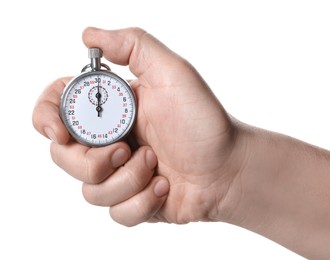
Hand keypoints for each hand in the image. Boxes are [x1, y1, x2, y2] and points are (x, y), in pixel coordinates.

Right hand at [32, 27, 241, 225]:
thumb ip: (132, 46)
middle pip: (64, 157)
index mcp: (111, 110)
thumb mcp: (172, 72)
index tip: (59, 131)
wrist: (228, 167)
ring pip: (91, 191)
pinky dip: (142, 202)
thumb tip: (87, 36)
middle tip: (126, 149)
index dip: (45, 118)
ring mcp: (119, 174)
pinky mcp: (132, 201)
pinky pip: (116, 213)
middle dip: (94, 160)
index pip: (56, 109)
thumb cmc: (203, 120)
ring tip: (157, 165)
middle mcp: (109, 141)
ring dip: (128, 179)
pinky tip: (164, 187)